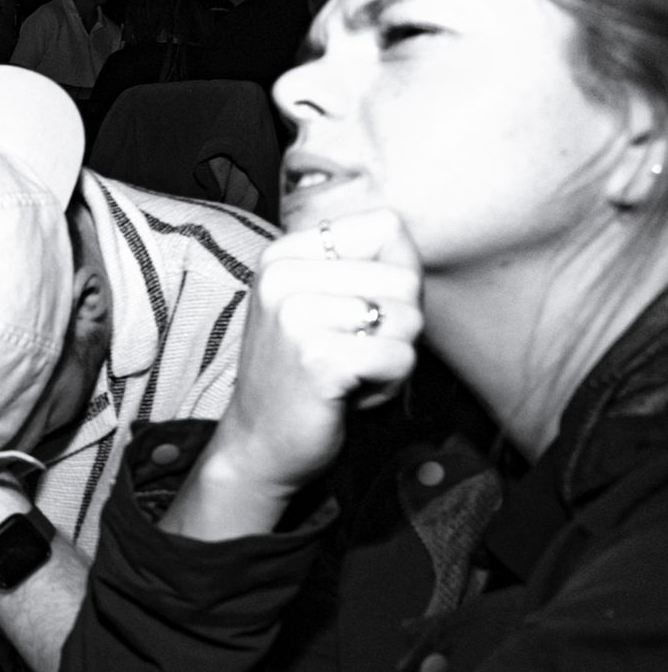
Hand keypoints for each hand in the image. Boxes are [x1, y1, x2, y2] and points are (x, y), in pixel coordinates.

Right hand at [204, 207, 423, 499]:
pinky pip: (400, 358)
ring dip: (391, 358)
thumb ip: (361, 269)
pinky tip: (347, 394)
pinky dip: (387, 386)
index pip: (386, 227)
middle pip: (404, 279)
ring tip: (348, 373)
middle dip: (396, 327)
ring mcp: (295, 316)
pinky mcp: (317, 358)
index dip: (395, 274)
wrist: (258, 444)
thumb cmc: (301, 375)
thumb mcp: (319, 304)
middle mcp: (282, 277)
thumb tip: (413, 256)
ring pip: (408, 320)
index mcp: (283, 255)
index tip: (359, 312)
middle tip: (351, 353)